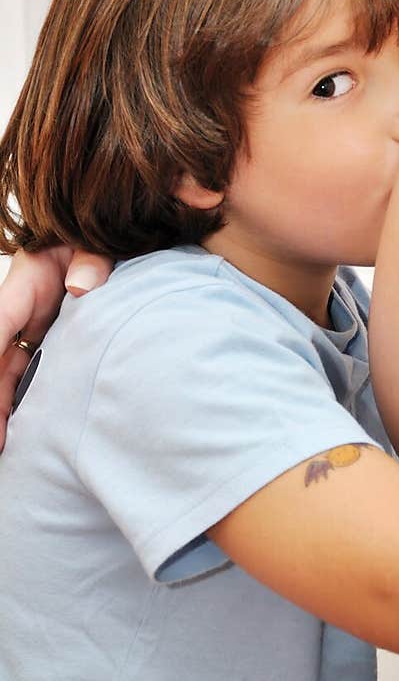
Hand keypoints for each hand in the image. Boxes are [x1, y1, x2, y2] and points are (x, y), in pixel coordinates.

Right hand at [0, 246, 110, 447]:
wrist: (106, 238)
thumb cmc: (97, 238)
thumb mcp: (97, 243)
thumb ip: (92, 262)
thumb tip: (81, 287)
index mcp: (26, 280)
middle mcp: (20, 306)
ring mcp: (30, 322)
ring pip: (8, 368)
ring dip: (3, 403)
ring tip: (6, 442)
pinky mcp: (44, 334)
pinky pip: (27, 368)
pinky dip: (22, 395)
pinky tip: (23, 423)